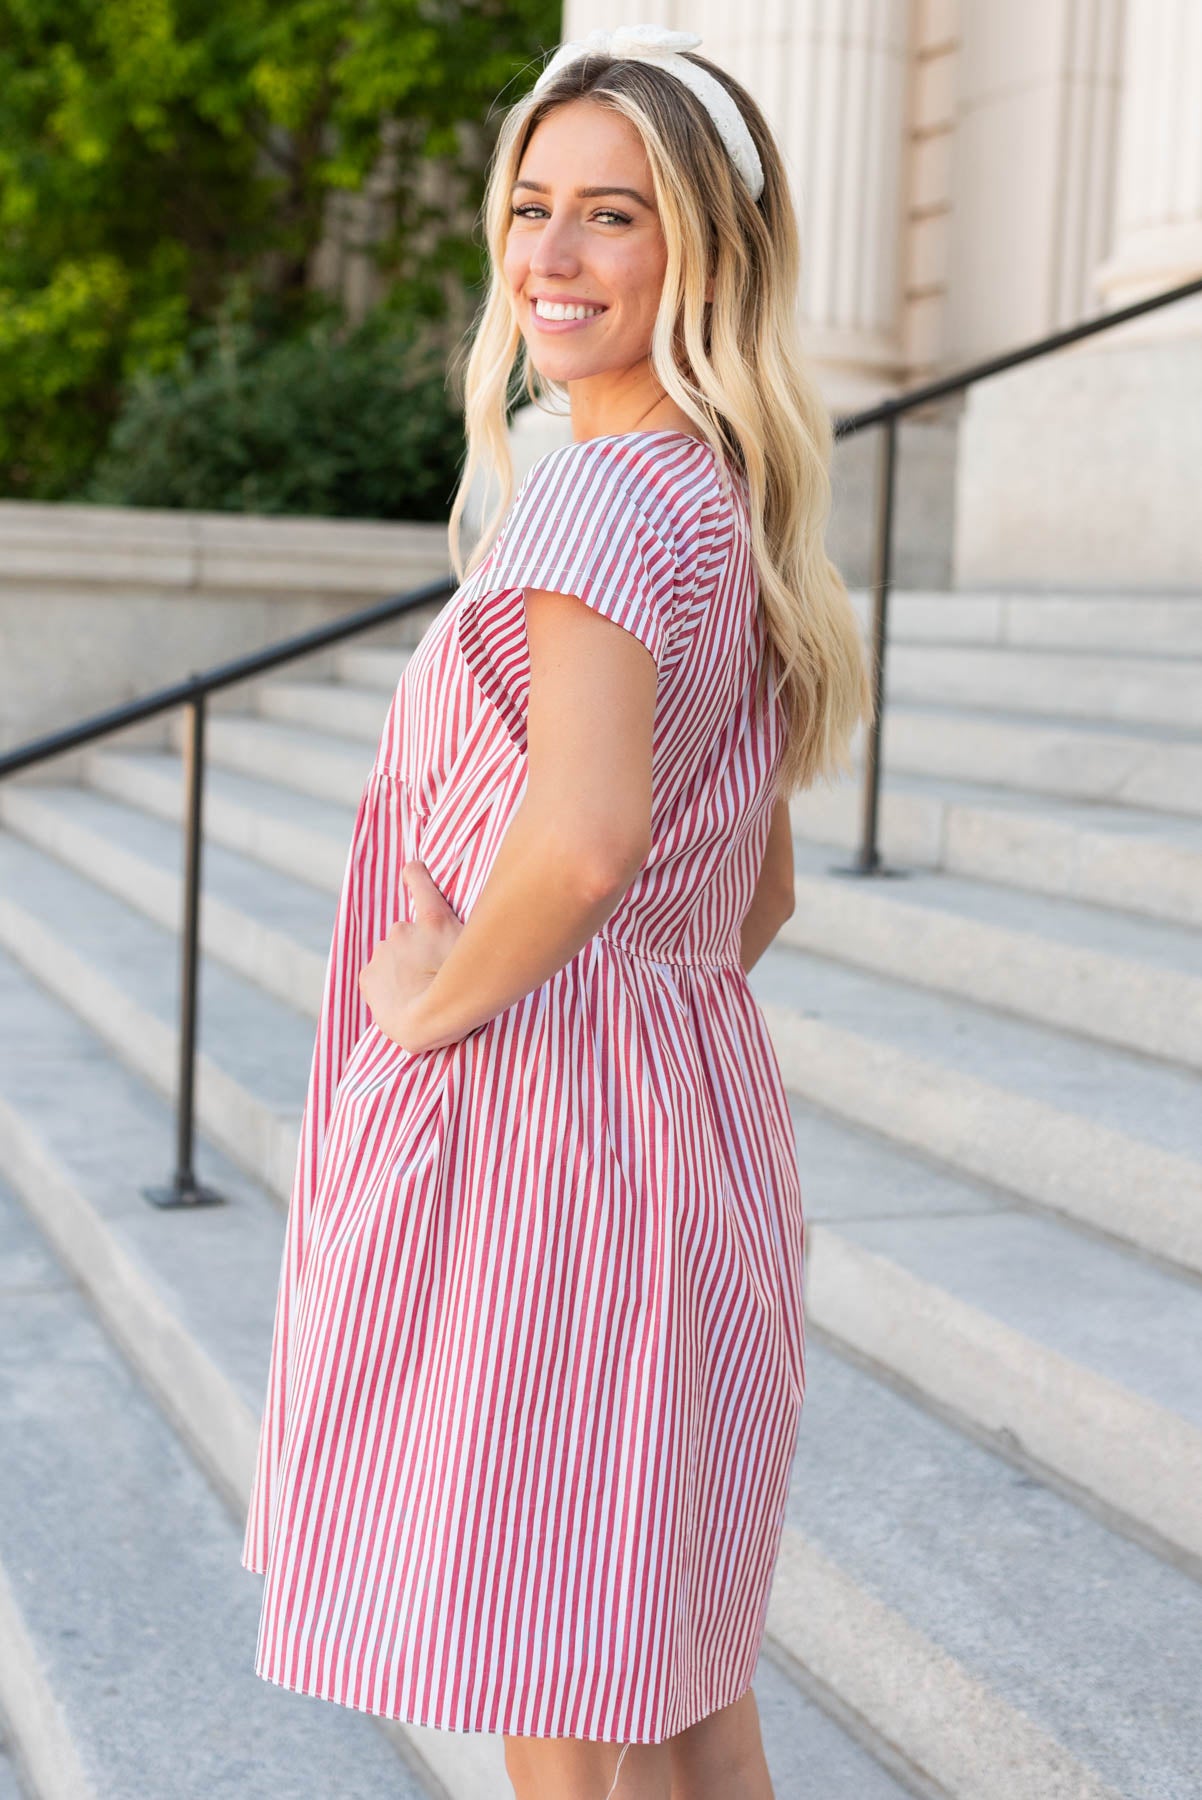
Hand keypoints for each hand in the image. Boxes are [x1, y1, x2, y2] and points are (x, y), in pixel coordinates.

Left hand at [357, 860, 463, 1051]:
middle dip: (416, 951)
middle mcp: (405, 929)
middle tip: (432, 976)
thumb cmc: (466, 994)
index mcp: (434, 920)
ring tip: (418, 994)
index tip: (412, 870)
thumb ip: (469, 938)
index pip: (419, 881)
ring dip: (401, 969)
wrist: (430, 1023)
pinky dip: (385, 986)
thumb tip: (465, 933)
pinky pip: (376, 978)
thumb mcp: (478, 954)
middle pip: (408, 935)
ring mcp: (384, 952)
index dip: (415, 874)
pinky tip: (400, 1002)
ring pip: (392, 957)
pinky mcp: (368, 975)